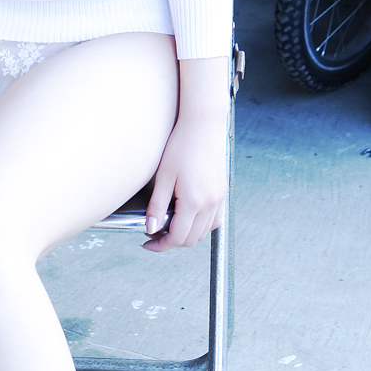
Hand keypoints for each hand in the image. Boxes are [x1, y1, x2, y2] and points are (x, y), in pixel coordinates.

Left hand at [143, 54, 228, 251]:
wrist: (203, 126)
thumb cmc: (181, 146)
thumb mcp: (163, 177)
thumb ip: (157, 206)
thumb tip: (151, 228)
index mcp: (193, 201)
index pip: (177, 237)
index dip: (161, 244)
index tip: (148, 242)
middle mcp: (209, 203)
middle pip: (191, 239)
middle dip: (172, 241)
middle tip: (155, 232)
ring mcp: (218, 198)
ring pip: (204, 232)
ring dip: (187, 234)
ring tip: (171, 224)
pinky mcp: (222, 192)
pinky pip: (215, 220)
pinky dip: (202, 225)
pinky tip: (190, 217)